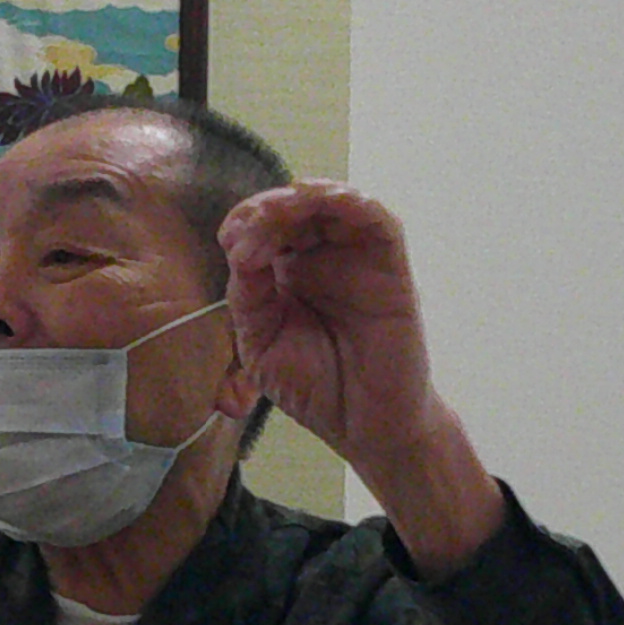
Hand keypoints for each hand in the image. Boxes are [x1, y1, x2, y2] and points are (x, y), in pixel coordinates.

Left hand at [218, 183, 449, 476]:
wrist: (366, 427)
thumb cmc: (317, 388)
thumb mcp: (261, 344)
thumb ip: (248, 299)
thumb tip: (240, 251)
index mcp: (283, 273)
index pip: (258, 229)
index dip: (242, 226)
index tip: (234, 249)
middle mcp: (319, 258)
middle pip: (291, 207)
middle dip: (266, 208)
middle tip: (252, 227)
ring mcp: (355, 259)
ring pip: (331, 202)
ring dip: (302, 197)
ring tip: (277, 213)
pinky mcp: (389, 266)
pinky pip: (376, 219)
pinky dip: (350, 201)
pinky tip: (325, 203)